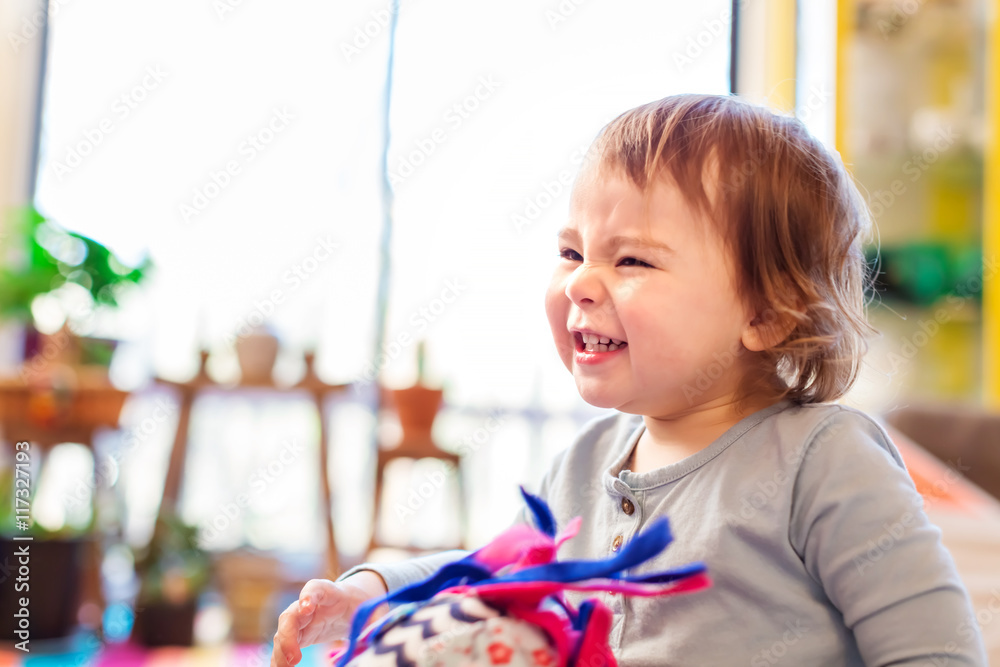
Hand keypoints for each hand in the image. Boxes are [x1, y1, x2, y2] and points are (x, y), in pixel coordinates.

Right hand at [271, 571, 387, 666]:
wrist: (353, 604)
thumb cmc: (362, 604)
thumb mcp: (374, 611)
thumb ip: (375, 622)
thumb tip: (373, 639)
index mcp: (330, 593)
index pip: (315, 588)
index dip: (308, 595)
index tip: (306, 606)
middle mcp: (310, 605)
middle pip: (291, 614)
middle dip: (288, 633)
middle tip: (295, 656)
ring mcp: (301, 620)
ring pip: (283, 632)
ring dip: (281, 651)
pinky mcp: (299, 635)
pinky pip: (284, 646)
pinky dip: (280, 658)